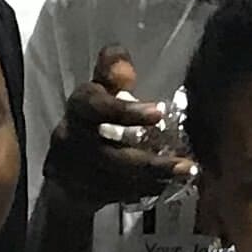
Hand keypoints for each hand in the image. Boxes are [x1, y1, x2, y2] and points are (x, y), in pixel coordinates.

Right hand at [48, 51, 192, 208]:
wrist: (66, 168)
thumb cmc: (92, 117)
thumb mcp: (99, 91)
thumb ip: (112, 73)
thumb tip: (121, 56)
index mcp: (79, 107)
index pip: (97, 107)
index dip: (125, 111)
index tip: (159, 112)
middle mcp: (72, 139)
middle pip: (112, 156)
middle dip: (151, 163)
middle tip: (185, 164)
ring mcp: (77, 170)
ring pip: (118, 181)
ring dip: (154, 180)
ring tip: (185, 173)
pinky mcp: (85, 193)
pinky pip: (119, 196)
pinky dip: (145, 192)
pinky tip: (168, 186)